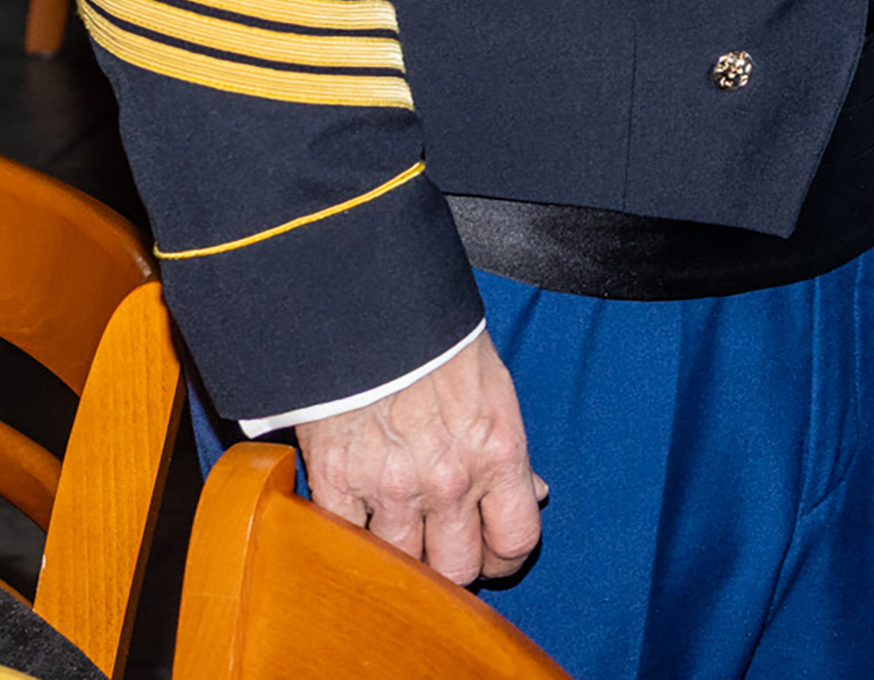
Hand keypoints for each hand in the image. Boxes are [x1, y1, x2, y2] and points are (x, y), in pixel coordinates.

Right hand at [297, 330, 547, 584]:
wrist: (371, 306)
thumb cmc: (437, 339)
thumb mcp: (496, 389)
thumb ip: (509, 452)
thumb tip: (534, 493)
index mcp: (497, 453)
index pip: (516, 541)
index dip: (504, 557)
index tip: (491, 552)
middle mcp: (450, 480)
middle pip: (458, 568)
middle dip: (452, 564)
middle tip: (440, 547)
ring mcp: (392, 487)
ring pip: (402, 566)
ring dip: (400, 556)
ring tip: (396, 533)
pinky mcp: (339, 484)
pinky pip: (346, 542)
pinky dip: (349, 540)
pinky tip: (355, 521)